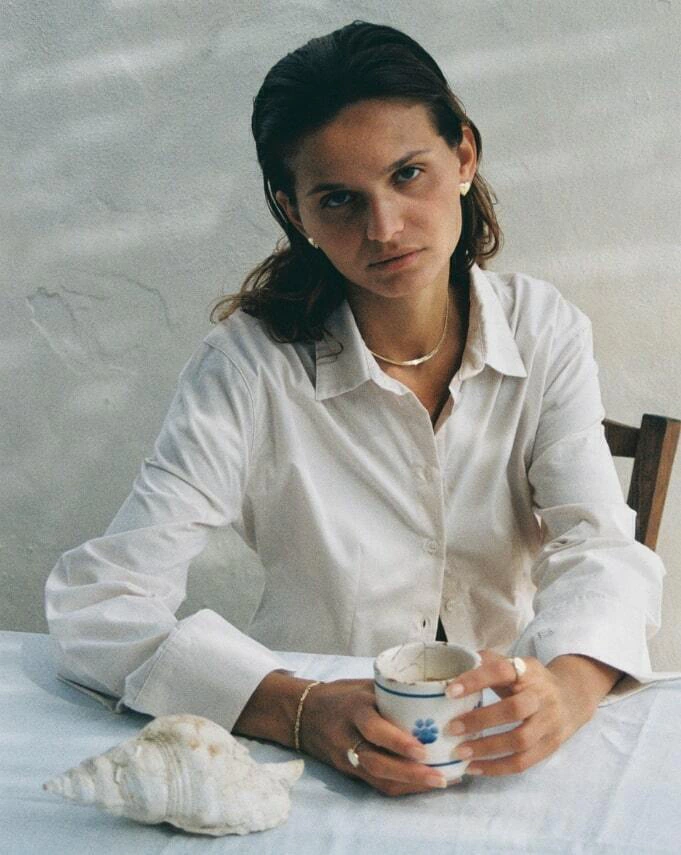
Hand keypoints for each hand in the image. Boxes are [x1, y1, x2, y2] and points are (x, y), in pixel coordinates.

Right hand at [299, 678, 458, 795]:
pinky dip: (401, 786)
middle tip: (439, 778)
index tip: (423, 750)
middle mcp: (348, 737)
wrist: (302, 714)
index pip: (373, 729)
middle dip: (410, 774)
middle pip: (376, 763)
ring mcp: (346, 758)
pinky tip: (422, 785)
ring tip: (439, 783)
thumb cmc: (341, 695)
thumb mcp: (364, 686)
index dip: (398, 742)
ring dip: (409, 785)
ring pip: (377, 779)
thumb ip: (391, 694)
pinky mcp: (348, 771)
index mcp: (354, 709)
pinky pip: (375, 784)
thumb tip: (431, 694)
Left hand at [443, 650, 612, 776]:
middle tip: (451, 728)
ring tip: (459, 753)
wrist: (572, 696)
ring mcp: (549, 722)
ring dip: (487, 749)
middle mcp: (542, 695)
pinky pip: (524, 762)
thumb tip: (451, 669)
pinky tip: (474, 767)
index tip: (450, 691)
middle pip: (514, 709)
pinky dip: (497, 768)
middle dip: (481, 720)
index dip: (476, 679)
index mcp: (527, 670)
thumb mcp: (513, 665)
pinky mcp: (551, 746)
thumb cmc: (529, 681)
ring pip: (520, 740)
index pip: (502, 671)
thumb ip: (486, 664)